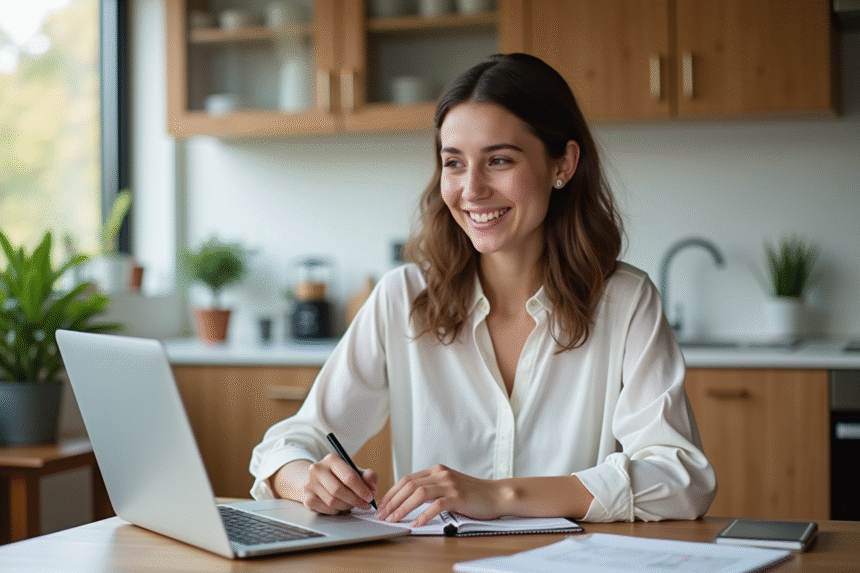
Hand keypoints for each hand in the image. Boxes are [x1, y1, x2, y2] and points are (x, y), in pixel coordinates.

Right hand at [291, 454, 377, 514]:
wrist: (318, 481)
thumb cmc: (341, 477)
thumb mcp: (356, 472)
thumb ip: (369, 476)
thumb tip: (372, 488)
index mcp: (332, 459)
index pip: (348, 476)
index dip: (361, 489)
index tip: (369, 497)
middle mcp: (318, 469)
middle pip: (339, 490)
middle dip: (355, 500)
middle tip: (364, 505)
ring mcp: (310, 484)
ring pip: (332, 501)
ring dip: (347, 506)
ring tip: (352, 504)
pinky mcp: (307, 498)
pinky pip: (327, 509)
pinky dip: (337, 511)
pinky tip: (340, 506)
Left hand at [375, 464, 502, 527]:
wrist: (496, 495)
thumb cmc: (472, 494)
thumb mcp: (448, 486)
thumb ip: (431, 489)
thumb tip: (407, 500)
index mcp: (436, 470)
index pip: (407, 479)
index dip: (392, 493)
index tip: (382, 505)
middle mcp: (441, 474)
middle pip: (409, 485)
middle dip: (392, 501)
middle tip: (382, 515)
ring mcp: (449, 484)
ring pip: (419, 494)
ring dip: (403, 508)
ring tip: (394, 520)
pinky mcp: (458, 496)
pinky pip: (436, 505)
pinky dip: (424, 515)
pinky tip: (416, 524)